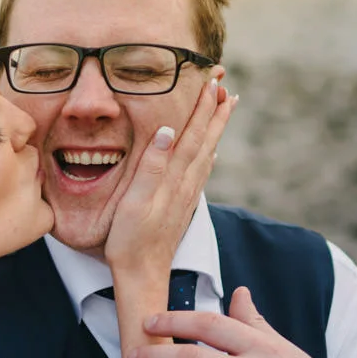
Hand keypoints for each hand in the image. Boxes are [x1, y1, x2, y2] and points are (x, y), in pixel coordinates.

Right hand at [103, 78, 233, 276]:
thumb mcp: (134, 202)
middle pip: (205, 140)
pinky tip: (211, 151)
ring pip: (207, 152)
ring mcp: (186, 195)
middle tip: (225, 85)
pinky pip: (201, 170)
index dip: (202, 107)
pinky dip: (209, 153)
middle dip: (215, 111)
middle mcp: (185, 184)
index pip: (192, 134)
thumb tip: (168, 131)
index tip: (212, 82)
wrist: (142, 276)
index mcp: (173, 178)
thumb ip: (151, 166)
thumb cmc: (130, 241)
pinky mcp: (182, 205)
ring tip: (224, 107)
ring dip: (215, 128)